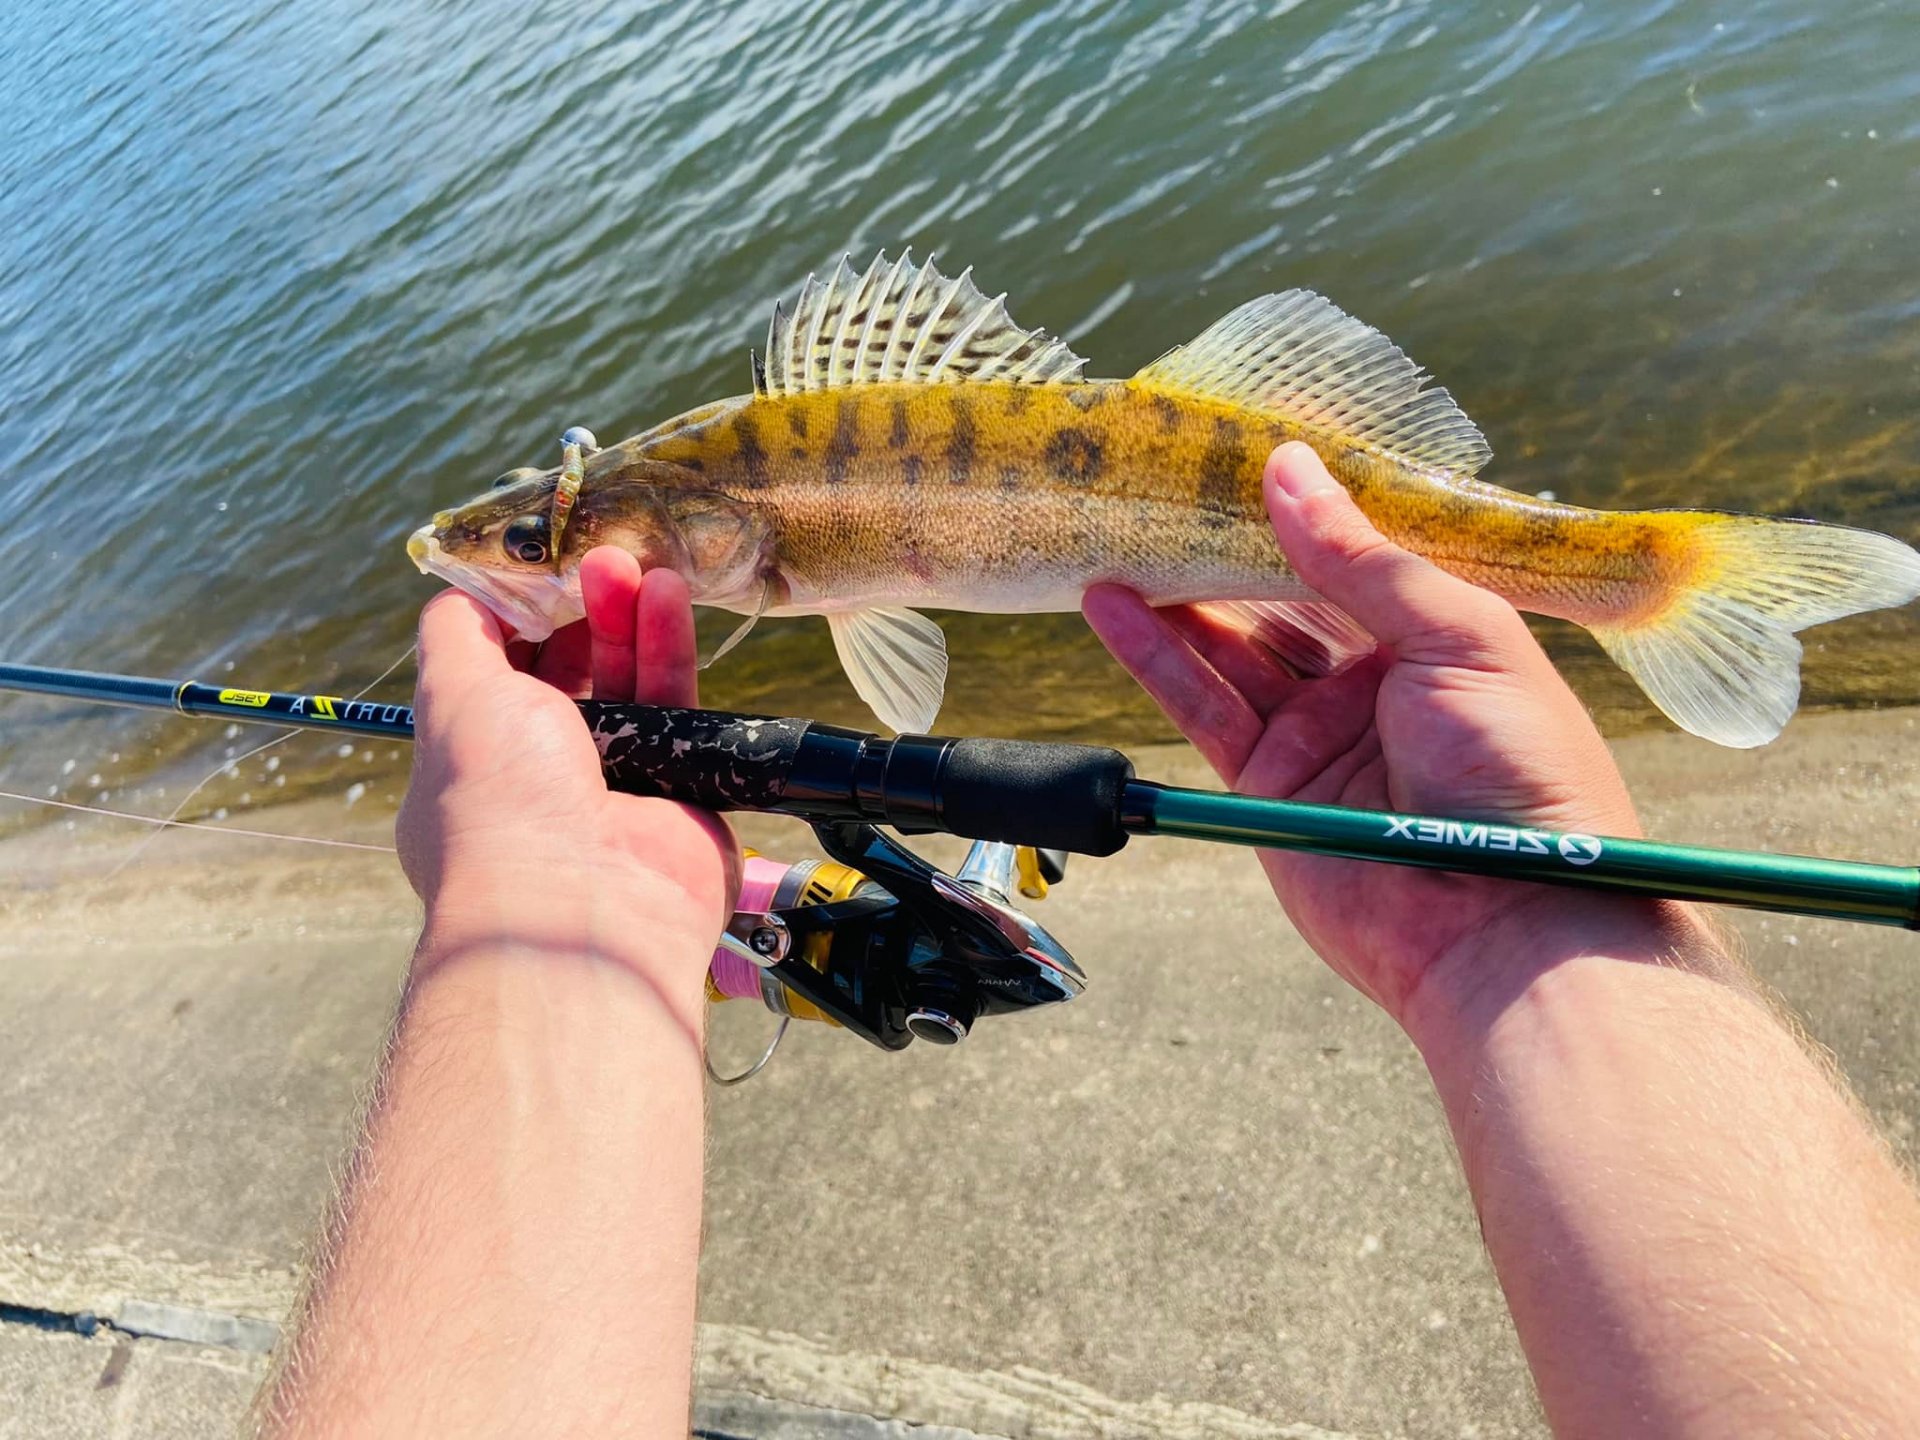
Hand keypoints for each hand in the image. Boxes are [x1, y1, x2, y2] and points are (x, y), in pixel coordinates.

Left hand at [397, 549, 738, 993]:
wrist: (582, 902)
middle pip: (570, 674)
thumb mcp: (450, 697)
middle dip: (578, 613)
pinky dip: (670, 649)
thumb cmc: (497, 803)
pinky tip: (666, 597)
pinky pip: (678, 707)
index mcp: (477, 767)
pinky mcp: (683, 789)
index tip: (539, 569)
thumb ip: (454, 635)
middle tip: (596, 557)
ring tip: (635, 564)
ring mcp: (617, 787)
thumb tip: (464, 586)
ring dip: (627, 619)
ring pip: (628, 684)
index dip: (520, 621)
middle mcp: (545, 780)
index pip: (499, 679)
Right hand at [1084, 443, 1720, 1036]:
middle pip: (1283, 598)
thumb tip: (1289, 467)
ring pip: (1232, 647)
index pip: (1357, 554)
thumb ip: (1362, 559)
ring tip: (1116, 535)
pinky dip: (1155, 657)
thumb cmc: (1519, 777)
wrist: (1507, 929)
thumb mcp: (1460, 637)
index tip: (1239, 452)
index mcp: (1442, 636)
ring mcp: (1318, 735)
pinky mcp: (1267, 786)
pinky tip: (1111, 607)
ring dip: (1175, 596)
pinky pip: (1202, 708)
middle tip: (1159, 487)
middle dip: (1224, 547)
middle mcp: (1377, 680)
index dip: (1301, 508)